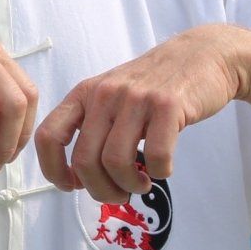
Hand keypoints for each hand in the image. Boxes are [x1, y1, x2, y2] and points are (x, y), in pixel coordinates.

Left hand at [35, 25, 247, 202]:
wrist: (202, 55)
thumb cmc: (154, 85)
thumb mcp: (112, 96)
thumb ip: (94, 128)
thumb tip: (81, 179)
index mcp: (84, 94)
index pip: (48, 136)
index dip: (53, 170)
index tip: (72, 186)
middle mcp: (104, 94)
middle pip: (85, 160)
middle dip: (100, 190)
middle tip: (119, 194)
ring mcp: (135, 98)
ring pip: (116, 162)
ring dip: (129, 185)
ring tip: (142, 183)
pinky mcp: (168, 105)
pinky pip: (156, 155)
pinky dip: (159, 173)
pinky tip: (163, 168)